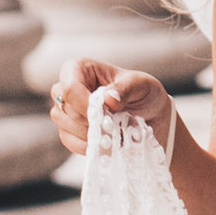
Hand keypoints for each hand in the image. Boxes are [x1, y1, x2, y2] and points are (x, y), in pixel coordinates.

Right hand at [48, 54, 175, 156]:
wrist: (151, 115)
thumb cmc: (143, 93)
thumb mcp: (141, 85)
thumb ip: (125, 89)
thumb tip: (108, 99)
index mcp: (79, 68)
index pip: (69, 88)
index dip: (85, 105)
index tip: (108, 114)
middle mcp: (67, 88)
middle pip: (64, 109)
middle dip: (90, 121)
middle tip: (114, 126)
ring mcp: (65, 111)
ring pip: (65, 127)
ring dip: (91, 135)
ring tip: (114, 134)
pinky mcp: (69, 132)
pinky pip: (70, 142)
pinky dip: (90, 146)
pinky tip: (107, 143)